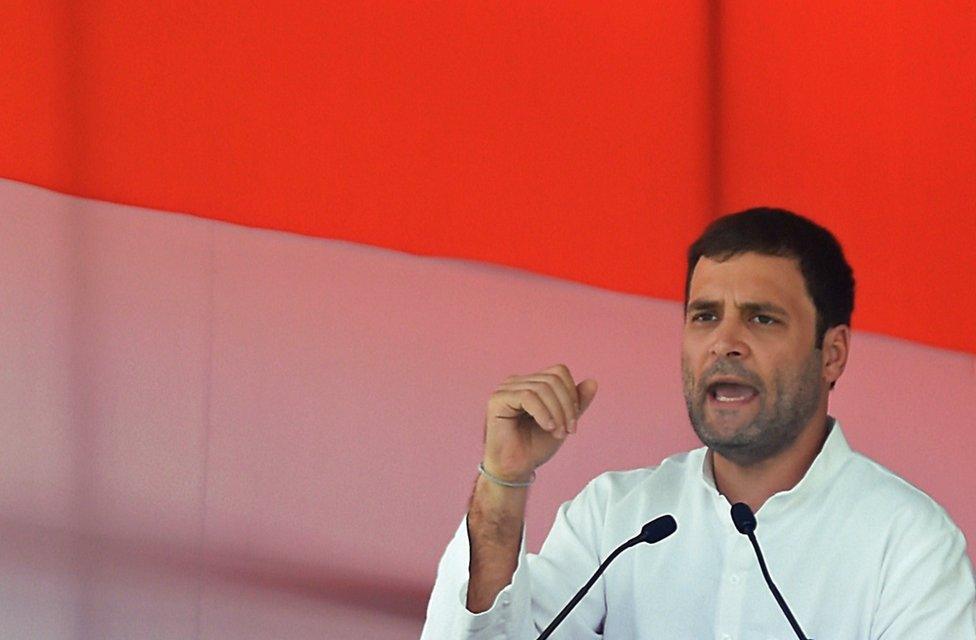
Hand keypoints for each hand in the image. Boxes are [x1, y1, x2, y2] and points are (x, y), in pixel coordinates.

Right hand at [482, 364, 597, 481]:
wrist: (515, 469)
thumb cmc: (534, 446)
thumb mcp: (563, 422)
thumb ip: (577, 403)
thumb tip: (593, 382)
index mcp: (531, 383)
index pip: (559, 372)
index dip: (572, 393)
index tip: (574, 421)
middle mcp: (517, 382)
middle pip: (553, 379)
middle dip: (567, 406)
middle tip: (568, 431)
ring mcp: (506, 389)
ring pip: (542, 388)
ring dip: (557, 412)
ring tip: (557, 432)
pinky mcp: (497, 399)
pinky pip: (527, 397)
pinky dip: (543, 413)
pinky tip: (547, 427)